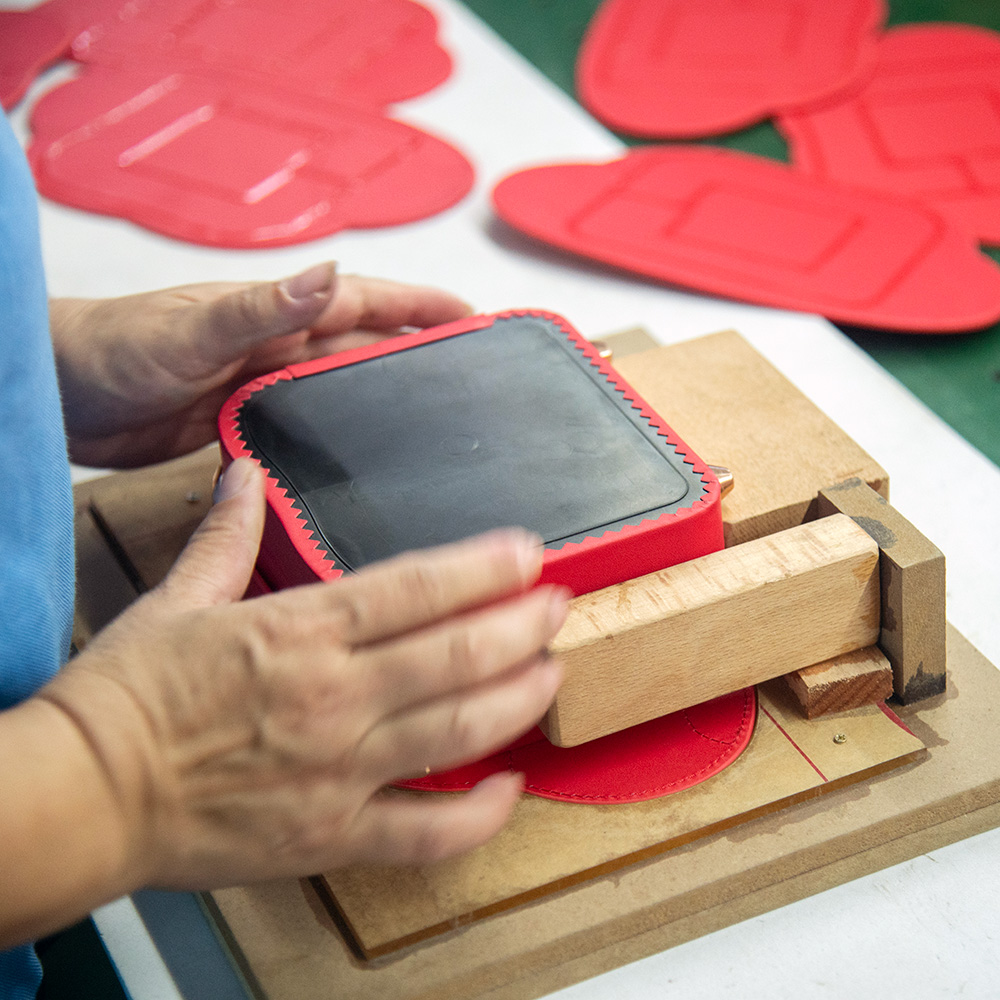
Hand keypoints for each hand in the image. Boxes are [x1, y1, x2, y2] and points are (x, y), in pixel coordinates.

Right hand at [38, 460, 567, 892]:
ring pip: (459, 731)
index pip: (416, 589)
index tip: (528, 553)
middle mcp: (333, 696)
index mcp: (299, 632)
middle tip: (558, 605)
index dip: (484, 569)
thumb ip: (226, 535)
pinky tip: (511, 787)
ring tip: (554, 672)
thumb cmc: (128, 697)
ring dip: (520, 699)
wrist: (84, 795)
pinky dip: (479, 815)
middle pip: (457, 655)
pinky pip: (426, 833)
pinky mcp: (333, 834)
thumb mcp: (175, 600)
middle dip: (523, 626)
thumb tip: (244, 474)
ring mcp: (340, 769)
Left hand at [49, 264, 470, 467]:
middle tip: (471, 377)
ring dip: (383, 401)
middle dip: (419, 356)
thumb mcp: (191, 328)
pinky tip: (358, 459)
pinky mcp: (244, 423)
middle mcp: (278, 349)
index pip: (365, 303)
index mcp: (274, 316)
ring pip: (340, 393)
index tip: (472, 315)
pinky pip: (305, 429)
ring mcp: (263, 387)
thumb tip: (329, 275)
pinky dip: (336, 438)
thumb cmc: (111, 348)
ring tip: (434, 422)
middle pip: (365, 351)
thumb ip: (261, 308)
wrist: (59, 395)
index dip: (420, 307)